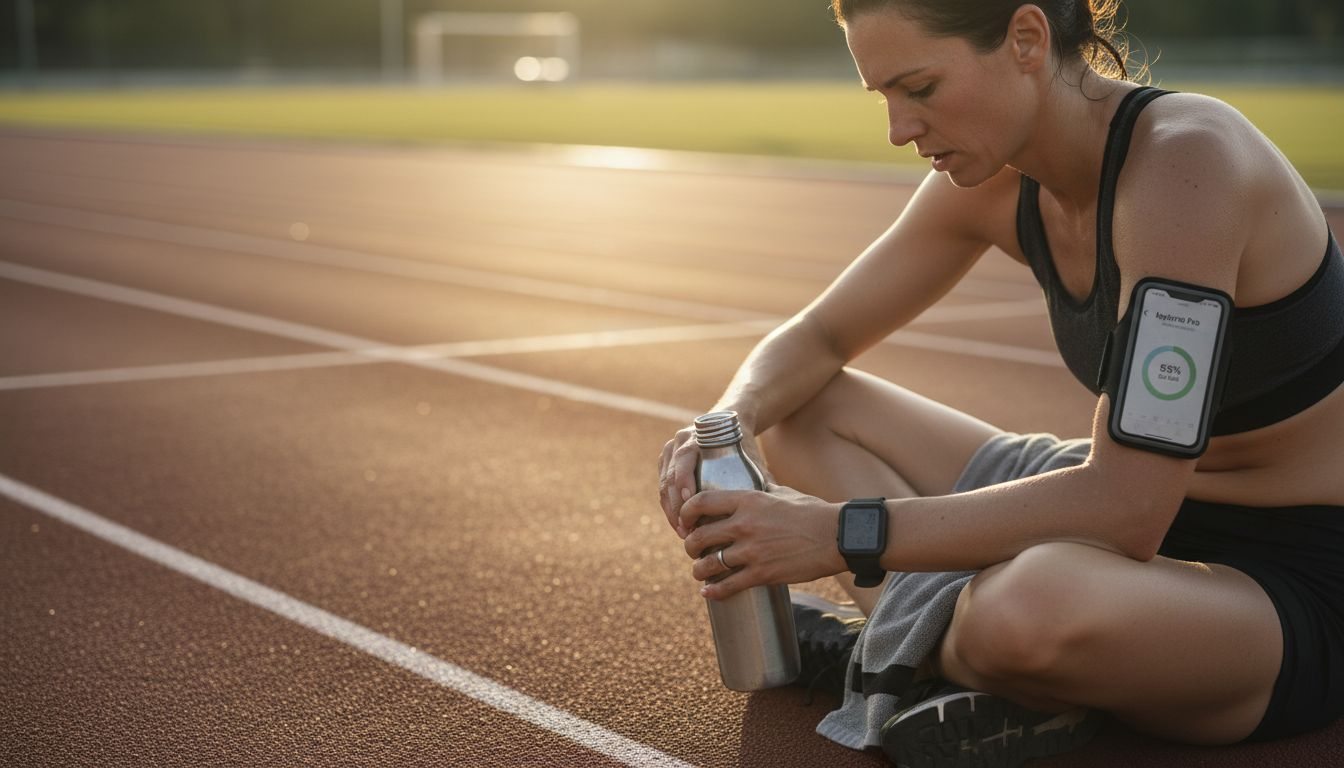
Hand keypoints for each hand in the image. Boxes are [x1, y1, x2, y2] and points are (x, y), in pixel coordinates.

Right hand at [658, 420, 772, 538]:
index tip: (690, 504)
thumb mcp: (750, 457)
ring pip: (663, 486)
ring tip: (684, 532)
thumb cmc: (742, 444)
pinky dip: (668, 507)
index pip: (684, 459)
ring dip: (671, 511)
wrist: (727, 425)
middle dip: (677, 507)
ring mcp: (669, 452)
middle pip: (670, 478)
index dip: (684, 481)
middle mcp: (679, 443)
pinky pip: (662, 488)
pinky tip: (679, 525)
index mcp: (696, 437)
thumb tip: (775, 504)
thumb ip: (762, 477)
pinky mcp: (665, 463)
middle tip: (688, 530)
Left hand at [680, 485, 845, 599]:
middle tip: (693, 550)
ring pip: (709, 564)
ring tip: (700, 572)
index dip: (686, 513)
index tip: (685, 521)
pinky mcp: (762, 574)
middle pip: (699, 537)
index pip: (701, 502)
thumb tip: (754, 488)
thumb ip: (762, 492)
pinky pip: (728, 586)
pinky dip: (714, 591)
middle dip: (690, 546)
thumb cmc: (813, 513)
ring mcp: (752, 551)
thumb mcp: (782, 493)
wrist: (836, 537)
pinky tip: (708, 592)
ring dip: (699, 571)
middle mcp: (745, 524)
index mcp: (748, 500)